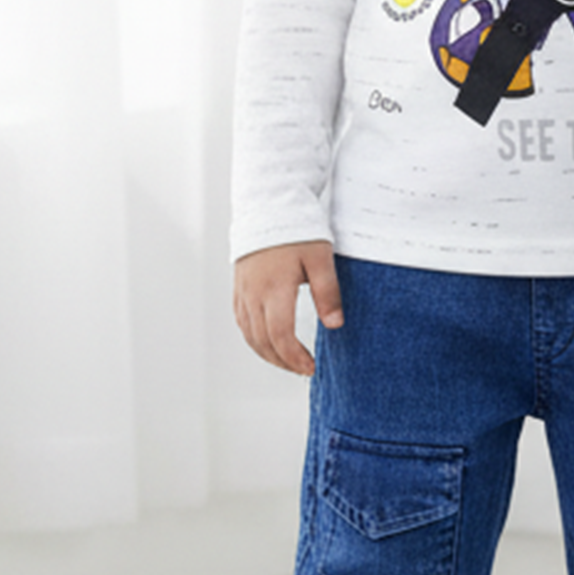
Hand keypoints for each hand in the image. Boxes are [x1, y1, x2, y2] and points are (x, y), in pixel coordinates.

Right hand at [233, 240, 342, 376]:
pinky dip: (254, 338)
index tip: (311, 368)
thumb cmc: (298, 229)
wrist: (269, 204)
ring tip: (288, 362)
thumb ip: (328, 293)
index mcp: (274, 288)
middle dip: (283, 361)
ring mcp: (242, 291)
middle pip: (262, 341)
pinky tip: (268, 342)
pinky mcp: (238, 286)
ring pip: (249, 334)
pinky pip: (241, 321)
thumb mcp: (320, 259)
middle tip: (303, 370)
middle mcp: (253, 293)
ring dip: (267, 353)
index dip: (295, 357)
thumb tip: (335, 325)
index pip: (281, 336)